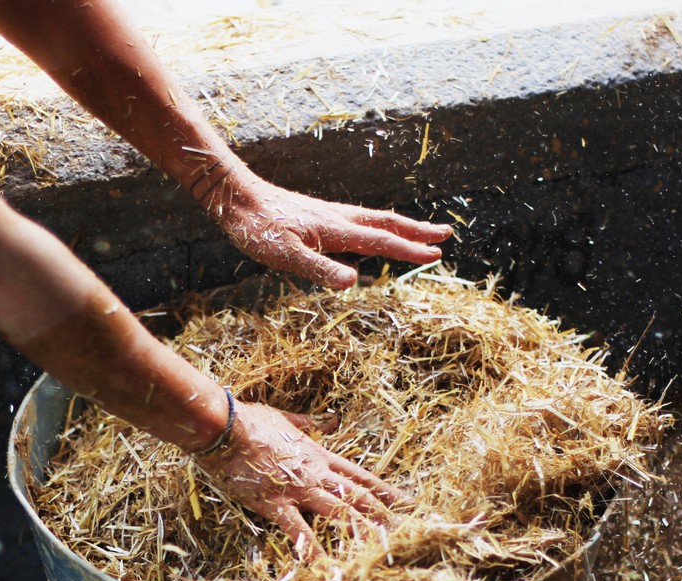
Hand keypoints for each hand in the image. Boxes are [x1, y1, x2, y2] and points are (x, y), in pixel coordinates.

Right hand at [194, 400, 411, 558]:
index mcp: (318, 456)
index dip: (385, 491)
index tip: (407, 502)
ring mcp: (298, 490)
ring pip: (339, 512)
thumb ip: (311, 422)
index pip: (359, 477)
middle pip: (358, 497)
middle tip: (408, 531)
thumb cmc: (251, 420)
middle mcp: (315, 474)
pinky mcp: (275, 504)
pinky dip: (314, 550)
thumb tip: (331, 419)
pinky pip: (299, 531)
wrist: (225, 427)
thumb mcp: (286, 418)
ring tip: (381, 549)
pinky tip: (326, 568)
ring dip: (361, 531)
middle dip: (384, 515)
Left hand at [197, 170, 452, 288]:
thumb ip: (320, 269)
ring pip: (374, 219)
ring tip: (419, 232)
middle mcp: (338, 218)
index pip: (381, 242)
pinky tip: (371, 232)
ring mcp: (329, 215)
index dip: (409, 250)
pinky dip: (377, 225)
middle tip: (445, 235)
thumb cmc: (258, 228)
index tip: (435, 256)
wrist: (236, 198)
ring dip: (400, 226)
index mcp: (336, 229)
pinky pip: (358, 220)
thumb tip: (354, 282)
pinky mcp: (317, 215)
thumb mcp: (286, 256)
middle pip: (386, 224)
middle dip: (416, 231)